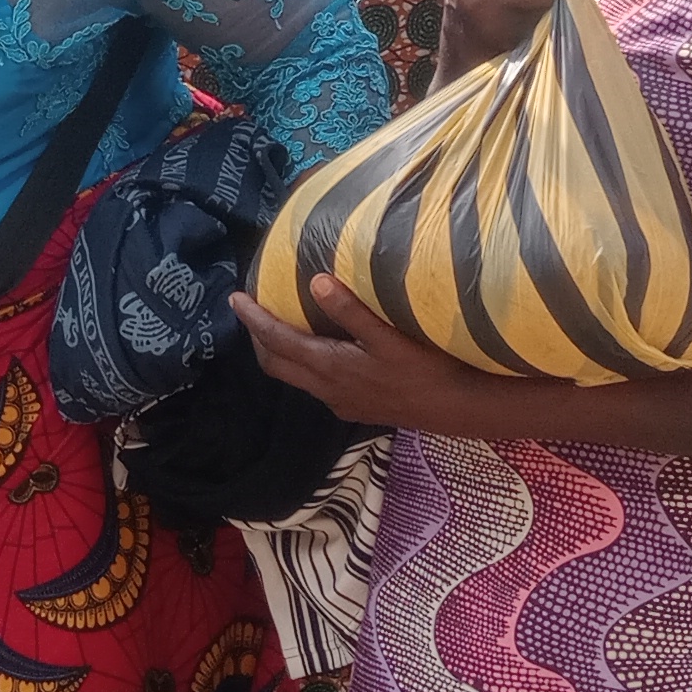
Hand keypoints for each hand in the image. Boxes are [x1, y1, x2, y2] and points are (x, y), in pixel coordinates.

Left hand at [230, 273, 487, 435]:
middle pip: (276, 364)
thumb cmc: (428, 368)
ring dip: (280, 351)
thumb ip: (351, 311)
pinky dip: (304, 363)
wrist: (456, 410)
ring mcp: (340, 402)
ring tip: (279, 323)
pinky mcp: (355, 407)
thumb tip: (314, 281)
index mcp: (330, 367)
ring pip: (295, 376)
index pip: (277, 342)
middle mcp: (327, 389)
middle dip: (258, 338)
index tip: (235, 297)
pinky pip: (315, 384)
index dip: (253, 319)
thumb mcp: (391, 337)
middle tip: (252, 310)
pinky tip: (320, 348)